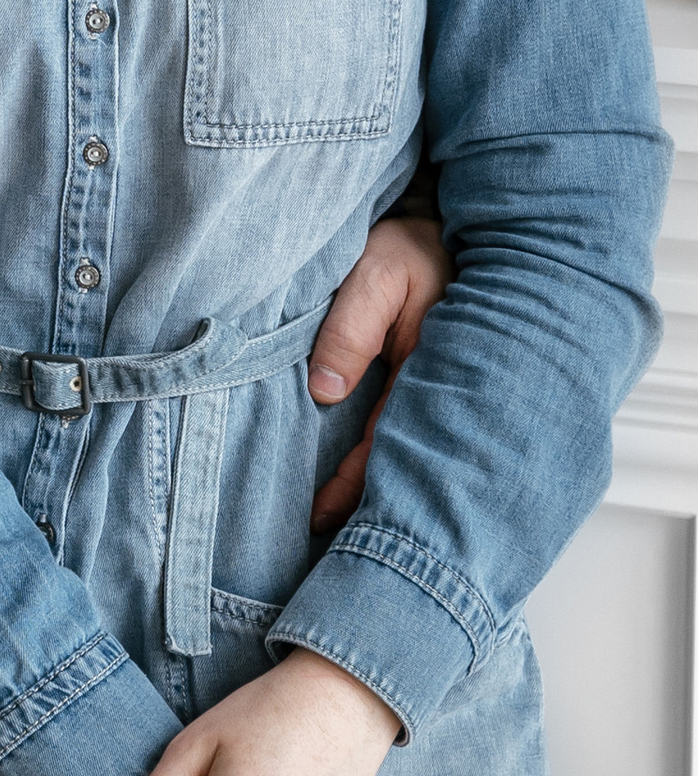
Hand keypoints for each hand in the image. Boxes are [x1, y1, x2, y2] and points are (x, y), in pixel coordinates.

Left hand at [307, 210, 447, 533]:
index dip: (354, 487)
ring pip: (405, 456)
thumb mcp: (378, 274)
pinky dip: (384, 464)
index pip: (387, 447)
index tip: (321, 520)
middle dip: (371, 507)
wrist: (455, 230)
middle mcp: (440, 396)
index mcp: (431, 375)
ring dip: (375, 490)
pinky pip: (405, 435)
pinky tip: (366, 488)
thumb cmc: (413, 248)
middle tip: (328, 546)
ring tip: (339, 533)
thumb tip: (324, 389)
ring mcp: (439, 395)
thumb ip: (351, 328)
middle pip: (404, 467)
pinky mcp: (430, 386)